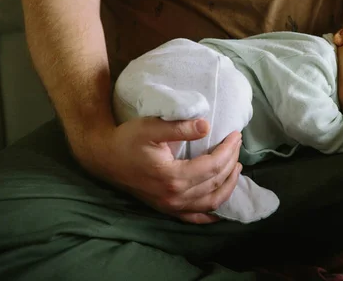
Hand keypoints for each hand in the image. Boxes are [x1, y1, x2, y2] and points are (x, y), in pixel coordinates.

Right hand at [76, 117, 242, 223]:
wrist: (105, 157)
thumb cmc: (127, 139)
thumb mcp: (151, 127)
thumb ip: (180, 126)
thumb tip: (206, 125)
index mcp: (172, 176)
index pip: (213, 165)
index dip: (229, 150)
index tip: (236, 135)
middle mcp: (174, 197)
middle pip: (215, 182)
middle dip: (232, 162)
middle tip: (237, 144)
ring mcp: (171, 206)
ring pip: (211, 202)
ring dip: (229, 185)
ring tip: (236, 166)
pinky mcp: (167, 209)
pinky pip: (195, 217)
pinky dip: (213, 213)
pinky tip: (223, 205)